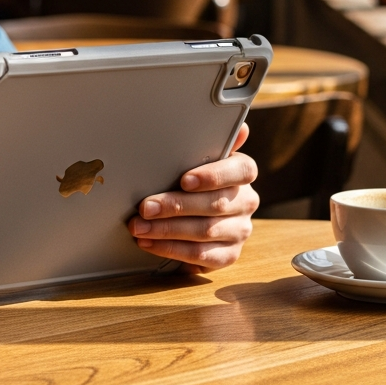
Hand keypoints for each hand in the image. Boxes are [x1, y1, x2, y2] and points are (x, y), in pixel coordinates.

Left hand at [128, 123, 257, 271]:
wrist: (197, 216)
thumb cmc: (193, 182)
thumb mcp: (197, 160)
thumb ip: (209, 144)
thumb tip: (241, 129)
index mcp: (242, 173)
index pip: (241, 171)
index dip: (213, 176)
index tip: (185, 179)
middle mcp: (246, 201)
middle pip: (215, 204)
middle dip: (175, 206)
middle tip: (145, 207)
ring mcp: (240, 230)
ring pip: (205, 231)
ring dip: (167, 230)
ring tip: (139, 227)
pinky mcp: (229, 254)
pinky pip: (201, 256)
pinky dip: (171, 250)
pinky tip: (150, 243)